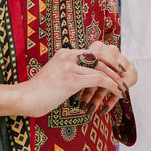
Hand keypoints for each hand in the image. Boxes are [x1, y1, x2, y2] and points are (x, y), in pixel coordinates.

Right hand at [6, 45, 128, 118]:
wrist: (25, 97)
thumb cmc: (39, 92)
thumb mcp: (55, 76)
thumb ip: (68, 72)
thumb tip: (81, 80)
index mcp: (65, 53)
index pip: (93, 54)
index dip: (108, 62)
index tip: (117, 71)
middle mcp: (68, 55)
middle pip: (100, 58)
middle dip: (115, 69)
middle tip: (125, 79)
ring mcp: (69, 66)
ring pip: (101, 69)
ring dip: (115, 80)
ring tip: (123, 89)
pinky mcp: (71, 79)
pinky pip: (98, 80)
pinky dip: (110, 86)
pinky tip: (116, 93)